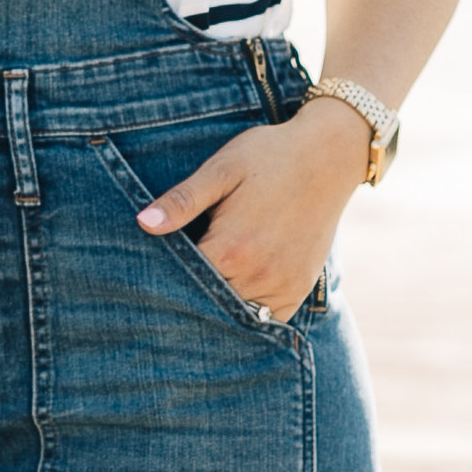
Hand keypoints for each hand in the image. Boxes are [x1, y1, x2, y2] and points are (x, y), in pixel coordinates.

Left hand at [135, 102, 373, 323]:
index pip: (183, 282)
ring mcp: (283, 285)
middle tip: (184, 270)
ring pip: (236, 313)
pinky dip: (249, 308)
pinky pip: (267, 317)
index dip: (166, 275)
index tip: (157, 265)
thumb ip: (182, 200)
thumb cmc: (268, 155)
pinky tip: (236, 287)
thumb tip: (143, 223)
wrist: (328, 154)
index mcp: (231, 248)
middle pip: (208, 302)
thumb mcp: (221, 169)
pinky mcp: (299, 287)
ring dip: (220, 303)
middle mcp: (258, 275)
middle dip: (192, 290)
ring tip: (210, 279)